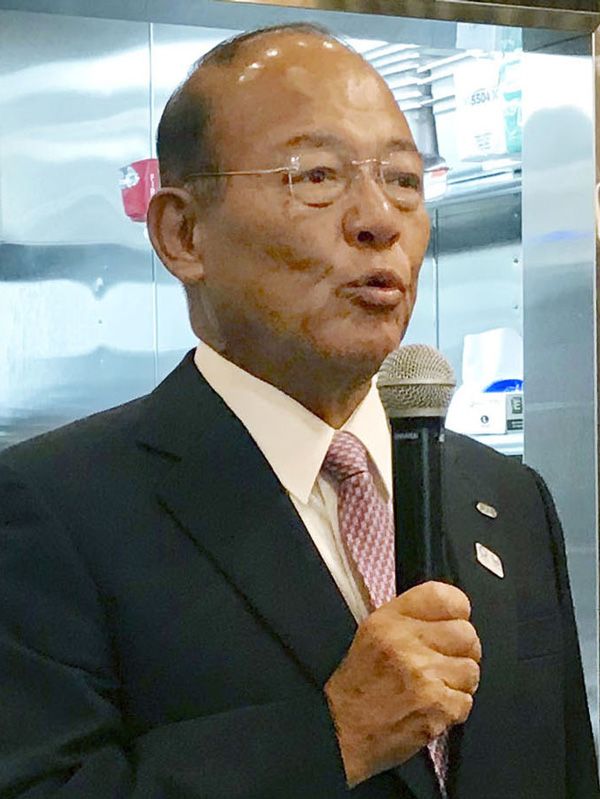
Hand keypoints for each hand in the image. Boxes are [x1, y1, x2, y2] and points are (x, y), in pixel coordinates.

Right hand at [324, 581, 480, 785]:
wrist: (344, 730)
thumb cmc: (360, 685)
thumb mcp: (373, 634)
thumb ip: (410, 618)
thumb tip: (450, 613)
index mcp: (390, 620)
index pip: (444, 597)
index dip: (457, 609)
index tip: (455, 619)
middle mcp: (406, 643)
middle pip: (466, 634)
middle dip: (462, 650)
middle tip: (444, 660)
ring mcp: (423, 675)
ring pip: (471, 669)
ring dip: (458, 682)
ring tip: (433, 687)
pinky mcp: (437, 706)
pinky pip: (466, 700)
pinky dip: (453, 708)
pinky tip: (431, 706)